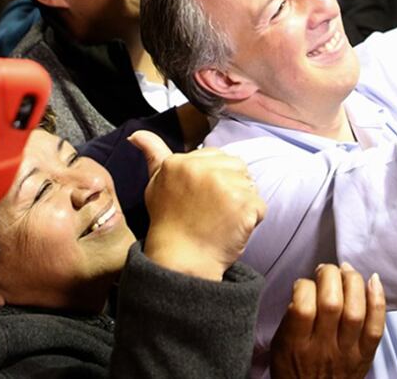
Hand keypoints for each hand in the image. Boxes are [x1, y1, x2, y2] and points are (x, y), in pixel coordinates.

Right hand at [129, 131, 265, 280]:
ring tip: (220, 220)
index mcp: (182, 161)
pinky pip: (259, 206)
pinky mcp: (245, 203)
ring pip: (250, 185)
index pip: (217, 157)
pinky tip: (231, 229)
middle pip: (236, 167)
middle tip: (210, 211)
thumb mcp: (155, 184)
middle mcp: (203, 168)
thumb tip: (137, 135)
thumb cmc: (169, 223)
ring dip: (241, 203)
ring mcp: (226, 185)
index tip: (200, 200)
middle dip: (230, 187)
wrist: (181, 261)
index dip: (214, 179)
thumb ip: (153, 154)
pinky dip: (251, 220)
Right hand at [270, 262, 385, 378]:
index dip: (304, 285)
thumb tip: (309, 286)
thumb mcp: (280, 345)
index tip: (303, 283)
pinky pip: (377, 326)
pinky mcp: (365, 355)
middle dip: (330, 276)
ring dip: (353, 282)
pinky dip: (378, 300)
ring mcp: (347, 352)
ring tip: (346, 272)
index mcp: (296, 345)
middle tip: (326, 271)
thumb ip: (292, 317)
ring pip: (356, 310)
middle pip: (332, 303)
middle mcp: (323, 348)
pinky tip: (373, 281)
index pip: (302, 307)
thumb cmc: (293, 371)